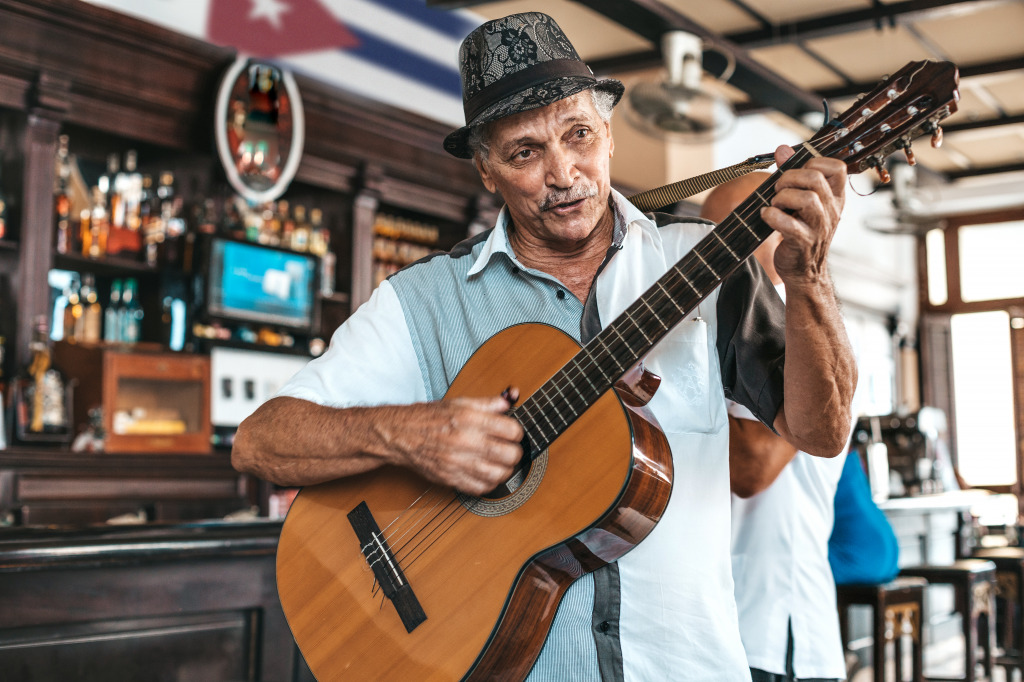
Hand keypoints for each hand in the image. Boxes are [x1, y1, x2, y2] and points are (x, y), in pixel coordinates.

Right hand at [384, 396, 524, 495]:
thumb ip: (488, 403)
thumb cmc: (430, 418)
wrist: (402, 435)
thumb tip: (510, 400)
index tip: (513, 433)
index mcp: (470, 419)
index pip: (511, 430)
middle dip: (515, 453)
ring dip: (506, 471)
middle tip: (512, 450)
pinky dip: (489, 484)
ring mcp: (458, 462)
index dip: (517, 432)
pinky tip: (487, 475)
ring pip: (498, 475)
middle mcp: (465, 441)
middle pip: (509, 455)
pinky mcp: (451, 478)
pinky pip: (480, 488)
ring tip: (502, 464)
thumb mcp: (460, 402)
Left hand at [762, 145, 845, 287]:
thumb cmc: (801, 232)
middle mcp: (832, 210)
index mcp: (835, 197)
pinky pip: (789, 224)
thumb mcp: (801, 201)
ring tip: (775, 205)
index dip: (814, 162)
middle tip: (778, 189)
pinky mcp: (804, 242)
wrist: (804, 271)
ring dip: (782, 197)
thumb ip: (793, 173)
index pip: (837, 167)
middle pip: (815, 179)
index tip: (798, 172)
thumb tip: (782, 148)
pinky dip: (772, 216)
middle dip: (789, 177)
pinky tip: (766, 216)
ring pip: (807, 199)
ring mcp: (820, 227)